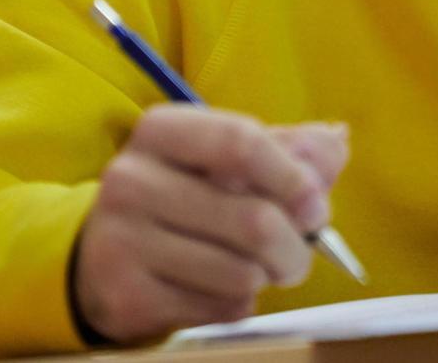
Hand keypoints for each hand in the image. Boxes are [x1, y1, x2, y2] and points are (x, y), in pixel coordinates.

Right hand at [72, 105, 349, 343]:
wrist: (101, 255)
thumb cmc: (183, 195)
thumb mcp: (225, 159)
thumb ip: (287, 148)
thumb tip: (336, 143)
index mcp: (161, 130)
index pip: (242, 142)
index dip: (294, 178)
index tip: (318, 205)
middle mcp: (131, 179)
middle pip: (253, 218)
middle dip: (295, 245)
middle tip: (299, 252)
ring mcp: (122, 240)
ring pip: (241, 270)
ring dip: (266, 275)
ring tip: (255, 266)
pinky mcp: (127, 296)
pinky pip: (220, 306)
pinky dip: (239, 301)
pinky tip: (218, 286)